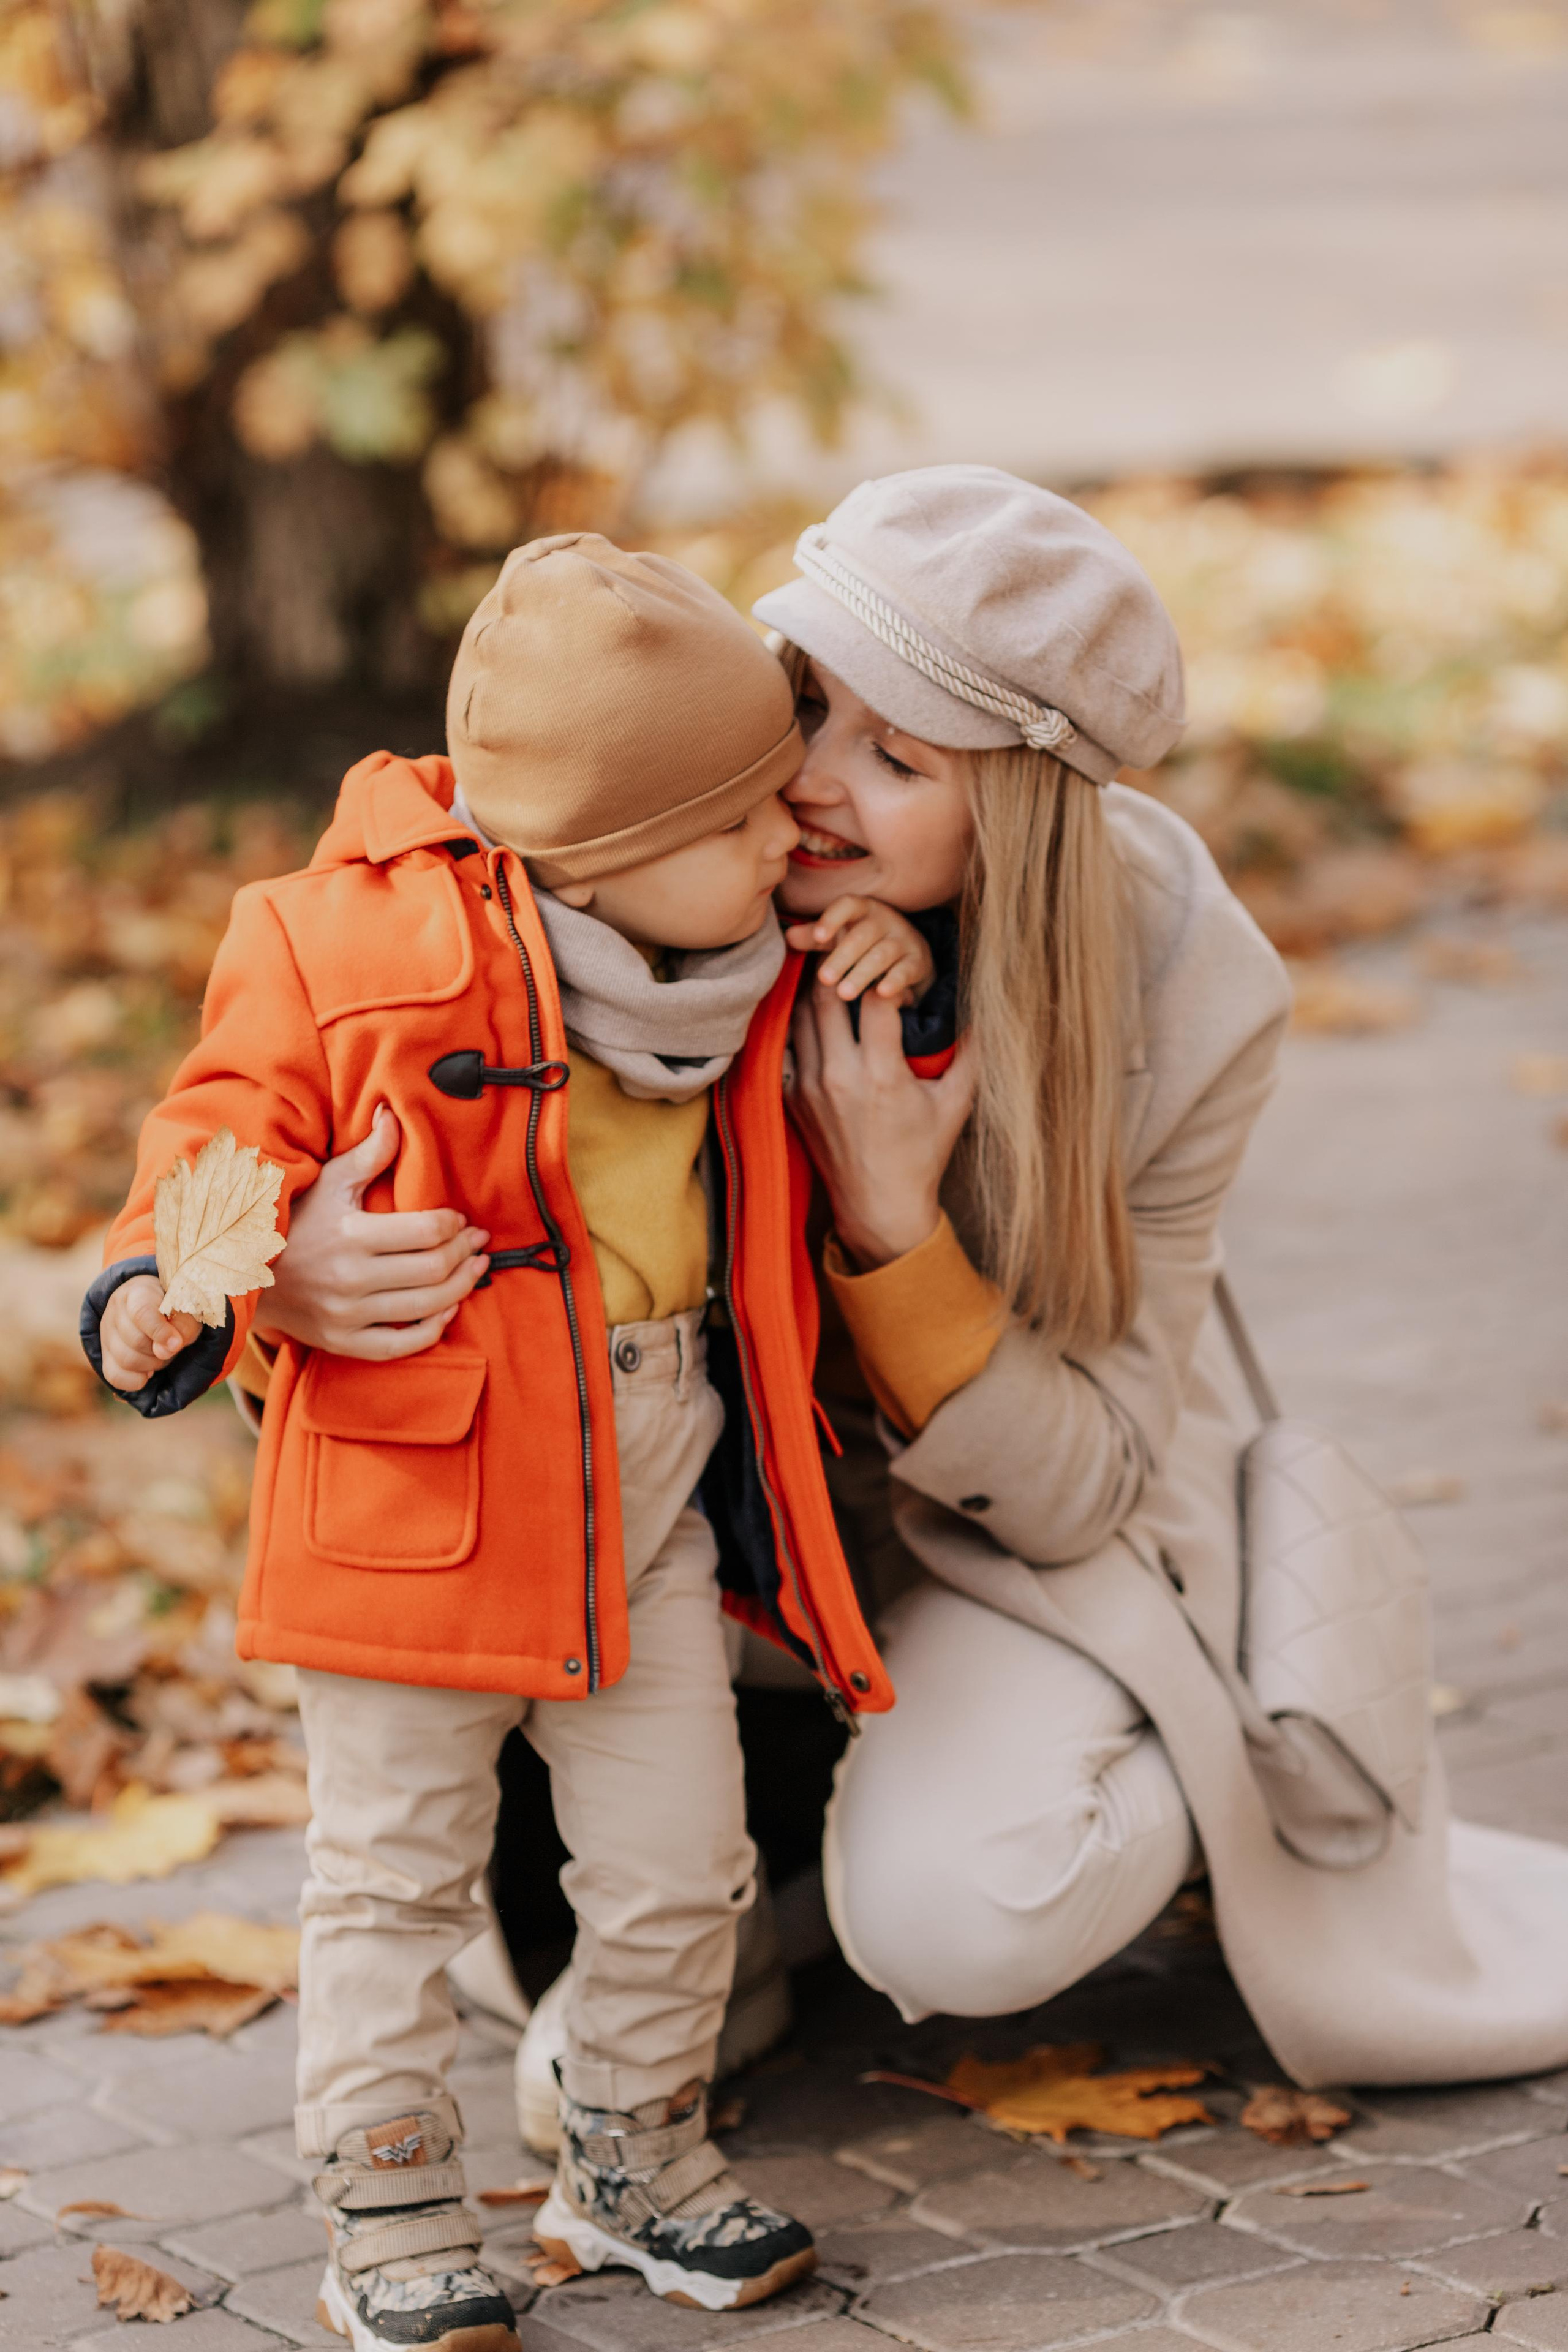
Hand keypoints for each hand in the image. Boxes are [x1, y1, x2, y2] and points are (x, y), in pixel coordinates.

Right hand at [99, 1276, 200, 1391]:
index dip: (159, 1332)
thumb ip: (183, 1327)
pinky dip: (136, 1380)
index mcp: (138, 1292)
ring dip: (152, 1365)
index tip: (176, 1344)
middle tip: (172, 1346)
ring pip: (126, 1360)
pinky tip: (148, 1371)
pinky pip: (114, 1376)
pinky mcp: (104, 1354)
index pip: (141, 1313)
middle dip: (161, 1351)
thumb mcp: (189, 1311)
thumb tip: (164, 1351)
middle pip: (135, 1341)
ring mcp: (106, 1333)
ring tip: (162, 1355)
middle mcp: (115, 1310)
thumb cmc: (177, 1309)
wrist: (159, 1308)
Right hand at [258, 1106, 489, 1359]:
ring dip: (463, 1286)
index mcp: (351, 1235)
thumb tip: (391, 1112)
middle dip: (466, 1252)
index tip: (462, 1218)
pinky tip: (449, 1310)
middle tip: (478, 1240)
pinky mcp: (343, 1342)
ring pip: (427, 1307)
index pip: (427, 1231)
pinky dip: (433, 1330)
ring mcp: (347, 1315)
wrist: (246, 1274)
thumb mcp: (328, 1182)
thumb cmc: (295, 1221)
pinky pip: (401, 1345)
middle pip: (434, 1269)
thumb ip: (368, 1152)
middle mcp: (350, 1278)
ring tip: (476, 1267)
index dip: (454, 1224)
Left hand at [783, 895, 934, 1006]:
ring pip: (882, 954)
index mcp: (863, 909)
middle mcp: (885, 920)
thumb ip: (814, 937)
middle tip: (824, 978)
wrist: (910, 954)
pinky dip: (895, 981)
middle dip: (842, 957)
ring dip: (862, 973)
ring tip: (844, 993)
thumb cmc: (865, 944)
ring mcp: (904, 940)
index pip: (847, 905)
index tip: (818, 936)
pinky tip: (882, 993)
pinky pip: (906, 970)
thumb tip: (788, 936)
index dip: (832, 918)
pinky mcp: (918, 962)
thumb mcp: (839, 937)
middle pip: (862, 935)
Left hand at [788, 986, 974, 1268]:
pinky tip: (814, 1009)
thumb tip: (985, 1012)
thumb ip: (971, 1055)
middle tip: (852, 949)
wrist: (878, 1205)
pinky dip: (799, 1021)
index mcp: (883, 1075)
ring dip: (816, 989)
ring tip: (831, 969)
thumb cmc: (922, 1155)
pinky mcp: (791, 1097)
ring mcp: (809, 1086)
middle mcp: (840, 1076)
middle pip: (827, 995)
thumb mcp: (955, 1104)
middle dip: (842, 967)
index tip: (895, 970)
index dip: (886, 975)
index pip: (876, 1000)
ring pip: (801, 1014)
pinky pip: (787, 1043)